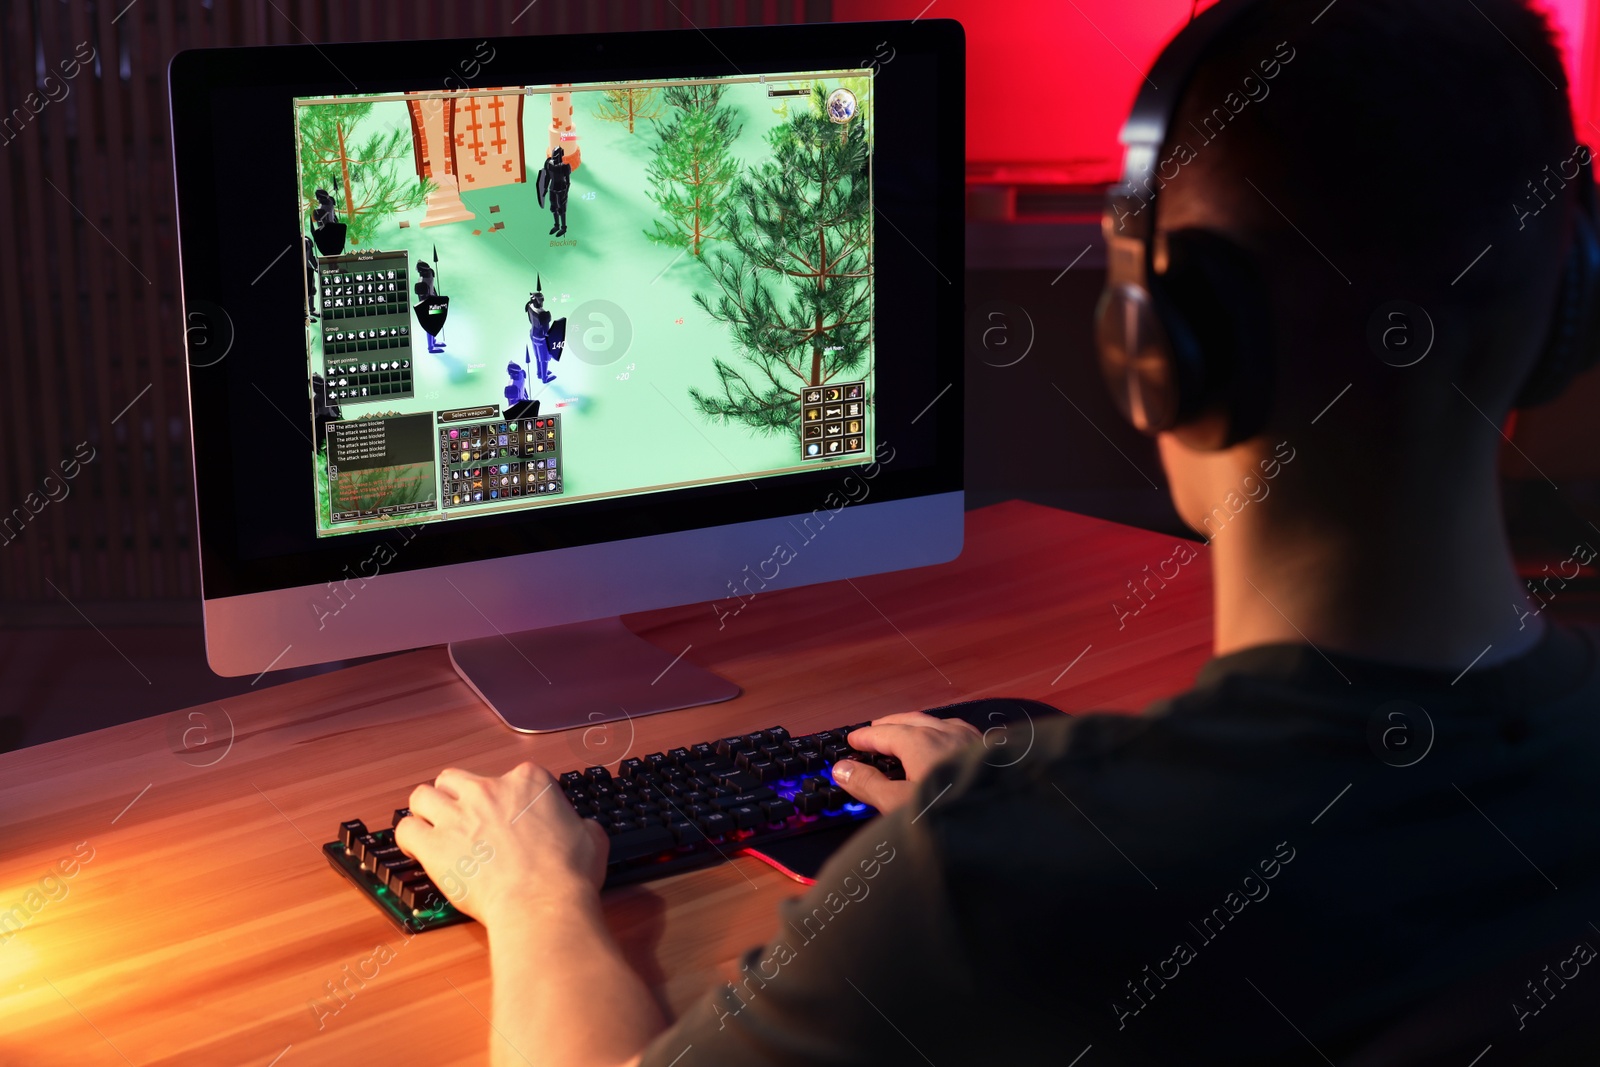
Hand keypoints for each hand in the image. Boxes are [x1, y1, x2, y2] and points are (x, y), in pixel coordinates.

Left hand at [394, 762, 609, 926]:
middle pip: (456, 779)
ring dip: (426, 810)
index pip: (508, 775)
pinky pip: (405, 829)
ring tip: (431, 827)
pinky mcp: (434, 845)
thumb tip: (580, 829)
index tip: (507, 816)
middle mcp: (488, 790)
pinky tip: (416, 848)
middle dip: (456, 796)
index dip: (506, 798)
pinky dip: (408, 837)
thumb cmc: (566, 875)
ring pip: (422, 796)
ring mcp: (458, 815)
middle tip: (462, 817)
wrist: (542, 904)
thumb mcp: (591, 837)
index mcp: (528, 781)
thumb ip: (578, 824)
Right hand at [831, 712, 980, 814]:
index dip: (866, 738)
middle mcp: (948, 733)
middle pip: (912, 721)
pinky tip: (949, 746)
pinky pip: (960, 733)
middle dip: (891, 726)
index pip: (885, 733)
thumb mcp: (898, 805)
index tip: (853, 740)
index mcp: (921, 741)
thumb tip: (841, 769)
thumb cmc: (952, 816)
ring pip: (938, 724)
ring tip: (907, 735)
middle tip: (875, 732)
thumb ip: (868, 785)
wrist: (1007, 824)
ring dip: (918, 727)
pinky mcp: (991, 753)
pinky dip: (943, 734)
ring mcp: (972, 740)